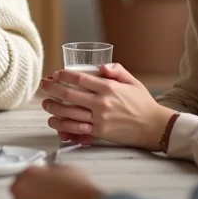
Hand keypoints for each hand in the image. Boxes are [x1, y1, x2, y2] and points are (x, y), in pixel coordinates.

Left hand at [38, 63, 175, 150]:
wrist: (155, 127)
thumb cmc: (143, 103)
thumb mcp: (132, 81)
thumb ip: (116, 70)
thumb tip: (100, 65)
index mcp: (109, 88)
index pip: (80, 79)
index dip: (64, 75)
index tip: (55, 73)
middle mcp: (102, 103)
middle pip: (69, 94)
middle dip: (52, 88)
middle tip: (43, 85)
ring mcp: (99, 119)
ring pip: (69, 113)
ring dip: (53, 108)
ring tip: (45, 103)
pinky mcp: (99, 133)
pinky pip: (76, 129)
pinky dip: (63, 126)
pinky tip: (55, 123)